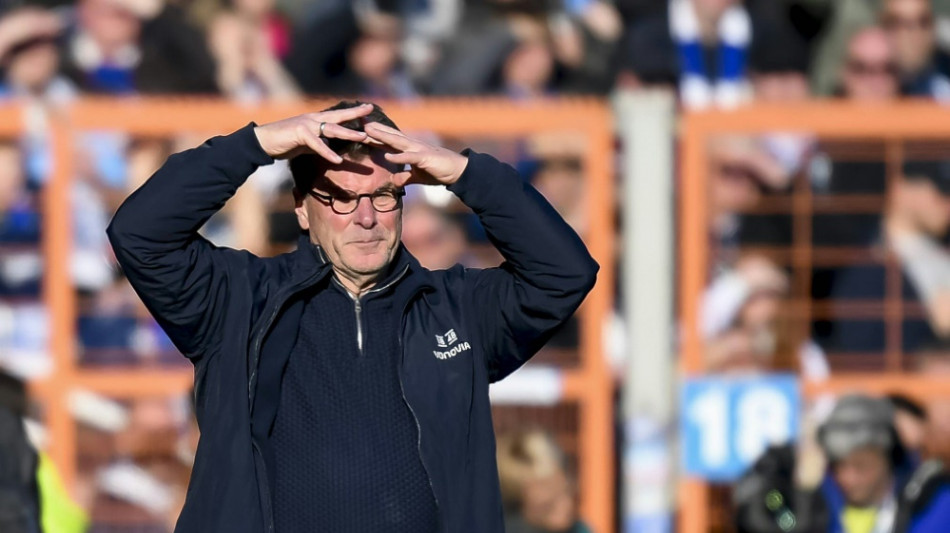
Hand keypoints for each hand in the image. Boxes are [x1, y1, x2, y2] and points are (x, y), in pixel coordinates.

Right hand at [253, 104, 373, 161]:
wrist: (263, 142)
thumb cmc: (285, 142)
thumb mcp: (307, 143)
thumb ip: (320, 144)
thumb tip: (331, 149)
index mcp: (316, 120)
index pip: (338, 115)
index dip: (353, 112)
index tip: (368, 109)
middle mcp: (313, 119)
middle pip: (338, 115)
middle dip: (356, 113)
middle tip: (371, 109)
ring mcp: (306, 125)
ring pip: (331, 128)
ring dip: (348, 133)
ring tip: (363, 136)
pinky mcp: (299, 133)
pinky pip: (317, 144)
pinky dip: (328, 152)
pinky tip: (338, 160)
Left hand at [364, 122, 467, 185]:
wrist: (457, 171)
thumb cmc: (438, 171)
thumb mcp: (417, 176)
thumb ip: (405, 177)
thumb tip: (394, 182)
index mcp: (408, 149)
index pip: (388, 140)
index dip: (374, 135)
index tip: (360, 128)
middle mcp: (411, 145)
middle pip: (389, 136)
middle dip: (373, 129)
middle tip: (358, 121)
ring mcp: (418, 150)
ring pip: (397, 141)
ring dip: (382, 136)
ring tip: (368, 132)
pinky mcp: (425, 158)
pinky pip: (410, 157)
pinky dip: (399, 157)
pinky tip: (387, 156)